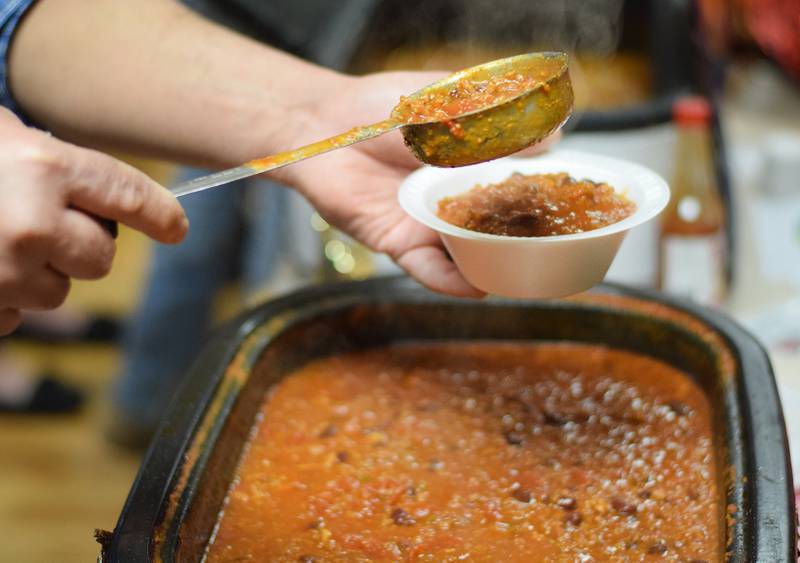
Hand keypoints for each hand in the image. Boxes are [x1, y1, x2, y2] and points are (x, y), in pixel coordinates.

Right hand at [0, 108, 187, 334]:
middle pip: (100, 258)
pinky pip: (12, 315)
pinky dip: (0, 297)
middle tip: (44, 222)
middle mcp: (29, 223)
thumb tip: (124, 210)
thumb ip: (60, 172)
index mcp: (44, 167)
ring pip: (58, 292)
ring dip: (38, 273)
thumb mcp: (6, 142)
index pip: (128, 197)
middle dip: (82, 246)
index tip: (174, 228)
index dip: (158, 215)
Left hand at [280, 72, 556, 296]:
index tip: (579, 205)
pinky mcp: (398, 242)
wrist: (321, 125)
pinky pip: (428, 268)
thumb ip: (496, 120)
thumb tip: (555, 136)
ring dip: (498, 266)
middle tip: (562, 251)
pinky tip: (476, 285)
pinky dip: (451, 280)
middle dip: (531, 240)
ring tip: (527, 277)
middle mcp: (456, 199)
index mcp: (474, 165)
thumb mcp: (446, 104)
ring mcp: (429, 224)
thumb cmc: (380, 108)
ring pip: (470, 254)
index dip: (548, 197)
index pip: (521, 186)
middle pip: (501, 227)